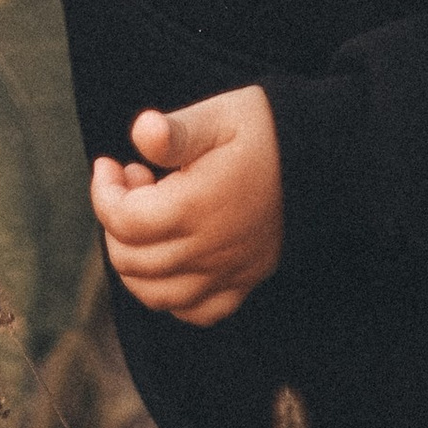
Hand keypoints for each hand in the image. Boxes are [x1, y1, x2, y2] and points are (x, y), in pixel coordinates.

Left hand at [90, 88, 283, 327]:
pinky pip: (196, 311)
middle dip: (116, 221)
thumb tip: (141, 133)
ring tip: (148, 218)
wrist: (324, 158)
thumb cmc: (266, 131)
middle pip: (131, 260)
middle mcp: (209, 249)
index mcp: (196, 207)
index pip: (123, 220)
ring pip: (156, 294)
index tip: (111, 164)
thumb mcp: (220, 116)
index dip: (103, 191)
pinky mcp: (245, 281)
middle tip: (136, 181)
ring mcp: (228, 272)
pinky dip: (171, 295)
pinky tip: (172, 258)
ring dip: (135, 260)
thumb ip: (176, 131)